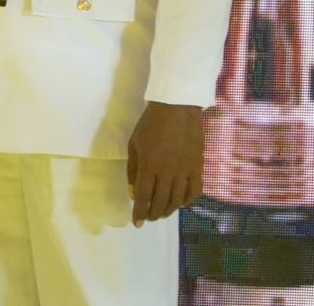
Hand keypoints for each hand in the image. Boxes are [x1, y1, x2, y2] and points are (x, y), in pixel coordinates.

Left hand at [126, 101, 203, 225]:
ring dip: (168, 210)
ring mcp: (186, 171)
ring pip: (177, 199)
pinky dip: (187, 201)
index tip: (137, 223)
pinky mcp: (198, 167)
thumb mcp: (134, 144)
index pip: (144, 196)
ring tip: (161, 214)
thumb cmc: (150, 124)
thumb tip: (134, 190)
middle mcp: (169, 172)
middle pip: (161, 201)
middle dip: (153, 213)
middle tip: (149, 218)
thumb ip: (134, 169)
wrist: (177, 109)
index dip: (140, 212)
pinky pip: (195, 191)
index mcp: (150, 166)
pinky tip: (180, 204)